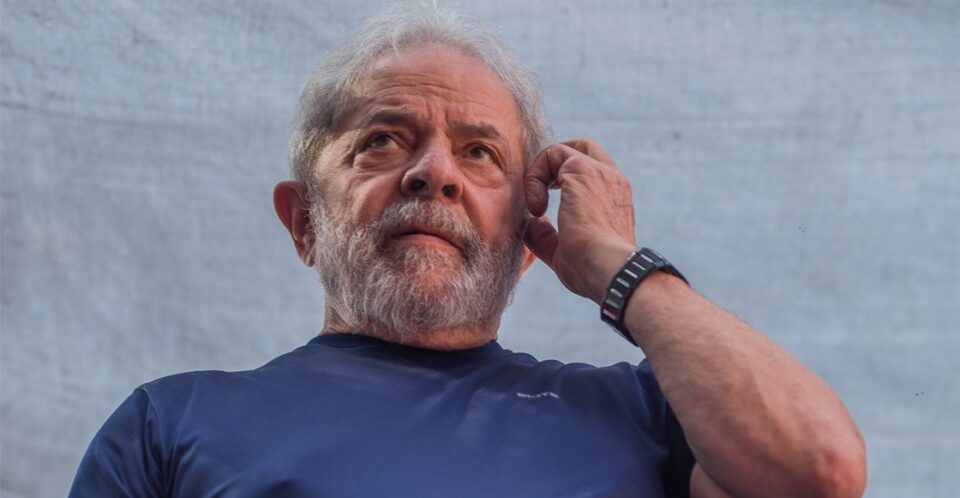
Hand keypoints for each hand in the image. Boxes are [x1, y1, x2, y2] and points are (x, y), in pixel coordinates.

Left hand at [524, 139, 637, 302]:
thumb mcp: (564, 252)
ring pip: (564, 149)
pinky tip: (536, 207)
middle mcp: (612, 180)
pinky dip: (535, 176)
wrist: (609, 270)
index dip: (561, 181)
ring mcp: (600, 172)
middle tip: (539, 193)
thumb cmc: (592, 270)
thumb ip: (546, 235)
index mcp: (614, 199)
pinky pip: (552, 154)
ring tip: (535, 207)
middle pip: (584, 147)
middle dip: (554, 161)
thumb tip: (530, 224)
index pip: (591, 172)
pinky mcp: (583, 170)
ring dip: (540, 174)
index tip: (544, 210)